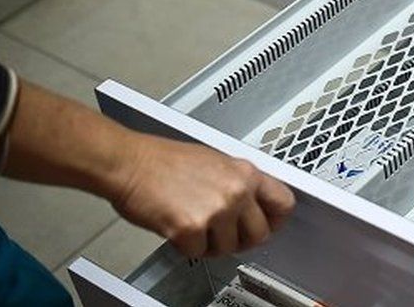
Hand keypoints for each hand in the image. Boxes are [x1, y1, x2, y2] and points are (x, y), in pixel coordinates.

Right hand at [109, 135, 294, 257]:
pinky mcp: (192, 229)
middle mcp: (236, 190)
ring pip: (230, 248)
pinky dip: (186, 247)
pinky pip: (199, 253)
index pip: (284, 202)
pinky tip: (176, 226)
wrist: (129, 163)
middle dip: (241, 240)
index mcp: (244, 172)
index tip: (268, 225)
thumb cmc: (162, 161)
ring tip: (194, 225)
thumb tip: (252, 202)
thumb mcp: (214, 161)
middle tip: (223, 234)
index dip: (276, 220)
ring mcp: (216, 210)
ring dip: (211, 244)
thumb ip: (237, 182)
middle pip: (260, 234)